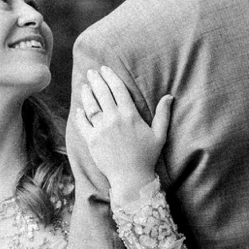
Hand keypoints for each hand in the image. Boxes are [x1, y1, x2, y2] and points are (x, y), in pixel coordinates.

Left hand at [76, 65, 172, 202]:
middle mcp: (114, 119)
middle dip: (96, 80)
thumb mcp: (159, 134)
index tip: (105, 69)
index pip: (118, 89)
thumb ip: (163, 114)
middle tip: (92, 72)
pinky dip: (80, 114)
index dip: (111, 77)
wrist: (131, 178)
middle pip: (102, 93)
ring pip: (90, 106)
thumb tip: (169, 96)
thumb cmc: (147, 157)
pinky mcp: (91, 141)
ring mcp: (101, 130)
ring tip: (85, 86)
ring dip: (87, 94)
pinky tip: (79, 108)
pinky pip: (82, 124)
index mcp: (130, 115)